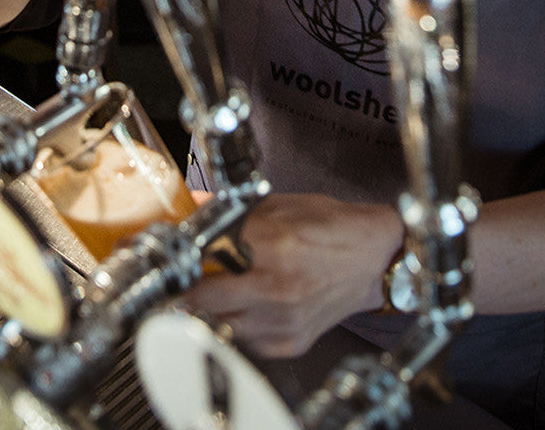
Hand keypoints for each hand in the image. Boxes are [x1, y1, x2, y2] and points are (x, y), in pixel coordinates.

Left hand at [183, 192, 402, 358]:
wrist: (374, 257)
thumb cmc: (331, 227)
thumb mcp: (279, 205)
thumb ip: (230, 210)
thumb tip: (191, 204)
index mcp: (272, 244)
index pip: (204, 257)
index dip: (181, 257)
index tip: (171, 253)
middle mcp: (276, 286)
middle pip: (202, 299)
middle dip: (185, 287)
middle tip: (179, 277)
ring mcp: (283, 319)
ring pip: (218, 324)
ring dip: (206, 310)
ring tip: (207, 292)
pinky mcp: (290, 341)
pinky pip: (244, 340)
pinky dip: (234, 325)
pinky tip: (239, 307)